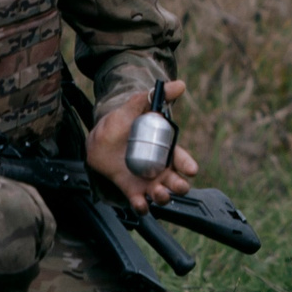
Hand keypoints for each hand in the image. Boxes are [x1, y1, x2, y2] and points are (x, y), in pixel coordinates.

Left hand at [87, 77, 200, 210]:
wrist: (100, 136)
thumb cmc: (124, 120)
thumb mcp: (137, 106)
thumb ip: (155, 96)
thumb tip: (180, 85)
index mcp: (166, 150)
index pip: (182, 160)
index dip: (188, 165)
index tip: (191, 169)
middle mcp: (160, 168)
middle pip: (176, 181)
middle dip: (180, 185)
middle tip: (178, 185)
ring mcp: (147, 180)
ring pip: (161, 194)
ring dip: (163, 197)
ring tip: (158, 193)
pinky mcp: (132, 189)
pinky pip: (140, 202)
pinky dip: (142, 206)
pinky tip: (141, 203)